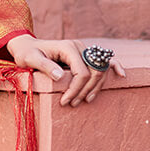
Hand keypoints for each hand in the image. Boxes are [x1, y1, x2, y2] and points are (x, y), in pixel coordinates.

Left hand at [6, 34, 125, 106]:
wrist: (28, 46)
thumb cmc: (27, 53)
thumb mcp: (30, 59)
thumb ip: (45, 66)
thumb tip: (60, 76)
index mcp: (68, 47)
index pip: (81, 72)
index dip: (75, 89)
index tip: (65, 102)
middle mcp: (80, 47)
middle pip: (94, 72)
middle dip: (84, 91)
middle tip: (72, 104)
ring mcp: (86, 50)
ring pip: (100, 71)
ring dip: (95, 87)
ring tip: (83, 101)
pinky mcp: (87, 55)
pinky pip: (105, 61)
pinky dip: (114, 67)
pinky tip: (121, 76)